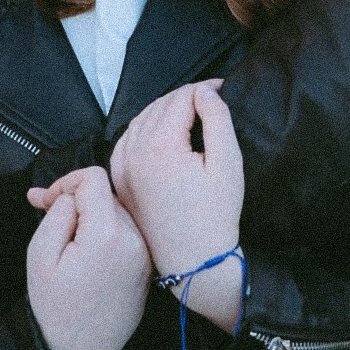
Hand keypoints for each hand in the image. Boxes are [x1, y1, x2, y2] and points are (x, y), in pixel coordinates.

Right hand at [26, 167, 150, 349]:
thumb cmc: (56, 308)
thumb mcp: (40, 256)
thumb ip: (57, 214)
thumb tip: (71, 194)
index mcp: (108, 233)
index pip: (94, 177)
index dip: (65, 182)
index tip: (44, 201)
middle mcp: (135, 238)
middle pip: (106, 193)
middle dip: (77, 200)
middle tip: (46, 213)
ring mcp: (145, 251)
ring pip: (116, 211)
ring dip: (92, 216)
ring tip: (66, 240)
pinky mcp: (148, 263)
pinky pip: (126, 231)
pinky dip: (106, 232)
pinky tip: (86, 251)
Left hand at [110, 81, 244, 333]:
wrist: (194, 261)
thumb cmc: (215, 217)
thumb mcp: (227, 163)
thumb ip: (217, 119)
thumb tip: (205, 93)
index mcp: (159, 147)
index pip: (181, 98)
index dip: (204, 89)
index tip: (222, 88)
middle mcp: (134, 154)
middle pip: (160, 105)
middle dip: (186, 96)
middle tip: (211, 98)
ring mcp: (123, 168)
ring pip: (142, 119)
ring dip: (166, 109)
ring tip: (192, 111)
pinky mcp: (121, 180)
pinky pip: (129, 139)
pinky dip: (147, 127)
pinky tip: (165, 131)